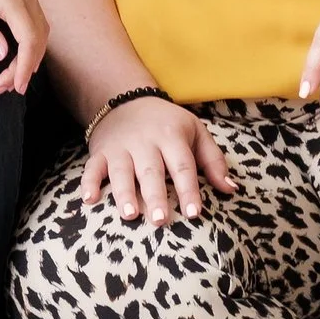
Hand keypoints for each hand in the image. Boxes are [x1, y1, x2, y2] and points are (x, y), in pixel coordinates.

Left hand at [0, 0, 46, 94]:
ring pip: (41, 30)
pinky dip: (31, 40)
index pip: (29, 39)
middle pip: (38, 38)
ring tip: (9, 77)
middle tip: (4, 88)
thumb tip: (2, 55)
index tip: (15, 87)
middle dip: (24, 67)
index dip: (24, 67)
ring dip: (29, 55)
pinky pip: (36, 19)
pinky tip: (18, 54)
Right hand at [82, 95, 234, 225]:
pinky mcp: (100, 151)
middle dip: (154, 195)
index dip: (188, 189)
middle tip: (160, 219)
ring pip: (121, 171)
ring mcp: (120, 147)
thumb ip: (214, 161)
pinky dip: (88, 182)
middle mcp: (145, 142)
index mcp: (172, 136)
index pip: (182, 166)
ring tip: (129, 214)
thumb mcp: (196, 132)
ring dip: (123, 192)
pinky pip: (92, 167)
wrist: (127, 99)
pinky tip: (89, 199)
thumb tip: (230, 190)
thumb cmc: (168, 123)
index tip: (194, 213)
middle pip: (151, 170)